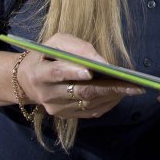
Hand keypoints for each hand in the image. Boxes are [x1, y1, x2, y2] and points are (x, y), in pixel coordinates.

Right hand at [16, 33, 142, 119]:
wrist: (28, 81)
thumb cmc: (46, 56)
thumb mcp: (56, 42)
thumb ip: (76, 47)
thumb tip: (101, 61)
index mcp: (39, 73)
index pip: (56, 73)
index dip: (73, 72)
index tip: (91, 71)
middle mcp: (46, 94)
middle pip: (79, 92)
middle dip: (106, 87)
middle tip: (130, 83)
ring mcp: (56, 109)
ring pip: (88, 103)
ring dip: (111, 95)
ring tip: (132, 87)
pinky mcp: (65, 116)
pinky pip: (90, 112)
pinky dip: (108, 103)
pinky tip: (121, 94)